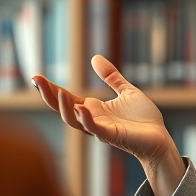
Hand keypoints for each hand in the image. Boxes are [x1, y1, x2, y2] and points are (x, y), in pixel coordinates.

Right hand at [33, 55, 185, 195]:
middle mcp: (92, 119)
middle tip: (36, 81)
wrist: (159, 138)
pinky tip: (81, 107)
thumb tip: (95, 57)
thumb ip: (111, 77)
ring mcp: (100, 128)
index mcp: (94, 108)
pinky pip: (94, 128)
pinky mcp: (112, 135)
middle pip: (64, 109)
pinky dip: (86, 119)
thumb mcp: (126, 91)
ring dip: (64, 107)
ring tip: (57, 92)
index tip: (36, 76)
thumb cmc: (142, 118)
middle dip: (49, 96)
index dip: (51, 88)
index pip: (67, 98)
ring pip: (74, 121)